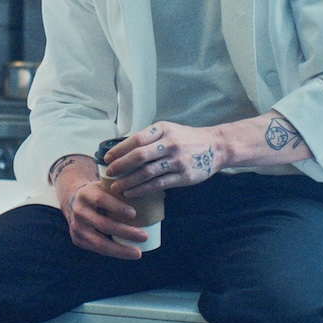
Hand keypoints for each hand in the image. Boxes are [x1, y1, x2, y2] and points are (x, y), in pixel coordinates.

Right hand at [51, 156, 148, 259]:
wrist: (73, 202)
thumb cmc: (98, 193)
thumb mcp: (104, 186)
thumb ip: (122, 189)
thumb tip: (159, 193)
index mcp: (86, 193)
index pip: (101, 199)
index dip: (117, 207)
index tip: (134, 214)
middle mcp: (79, 211)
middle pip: (103, 224)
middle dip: (125, 232)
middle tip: (144, 236)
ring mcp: (76, 227)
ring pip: (99, 242)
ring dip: (120, 249)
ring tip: (138, 253)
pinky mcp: (77, 239)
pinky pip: (97, 249)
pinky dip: (113, 252)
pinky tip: (126, 254)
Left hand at [102, 122, 221, 196]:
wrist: (215, 147)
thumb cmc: (186, 139)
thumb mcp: (169, 130)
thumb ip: (150, 138)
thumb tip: (123, 151)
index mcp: (163, 129)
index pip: (136, 139)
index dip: (119, 150)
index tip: (107, 158)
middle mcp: (169, 144)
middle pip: (139, 156)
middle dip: (120, 166)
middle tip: (109, 173)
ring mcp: (177, 161)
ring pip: (146, 173)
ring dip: (128, 181)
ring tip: (116, 187)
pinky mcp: (183, 176)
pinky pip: (157, 184)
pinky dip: (141, 190)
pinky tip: (131, 193)